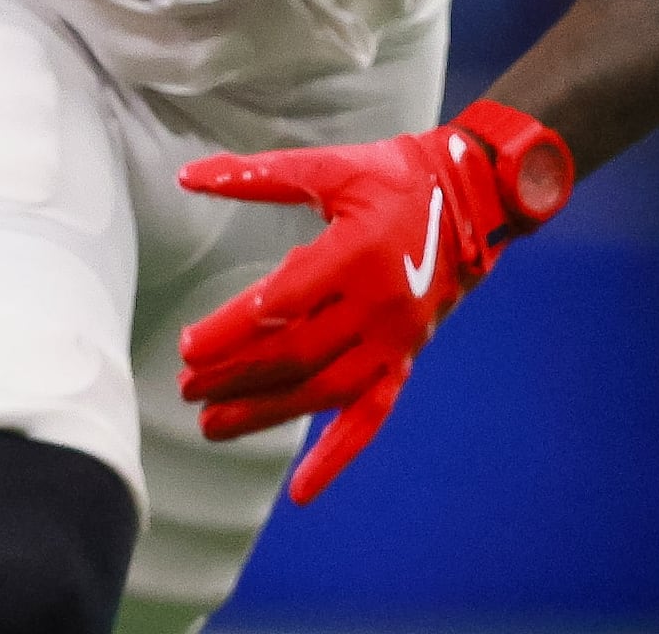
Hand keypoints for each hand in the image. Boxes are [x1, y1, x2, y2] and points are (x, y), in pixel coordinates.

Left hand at [176, 99, 573, 499]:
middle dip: (235, 376)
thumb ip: (257, 176)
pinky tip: (301, 490)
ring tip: (211, 426)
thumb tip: (187, 176)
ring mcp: (394, 339)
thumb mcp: (329, 169)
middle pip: (296, 355)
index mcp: (357, 252)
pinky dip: (338, 456)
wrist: (472, 202)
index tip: (189, 346)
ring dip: (265, 415)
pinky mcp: (404, 360)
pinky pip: (371, 417)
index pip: (282, 305)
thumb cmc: (393, 178)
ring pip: (323, 391)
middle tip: (185, 388)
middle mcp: (378, 304)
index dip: (232, 330)